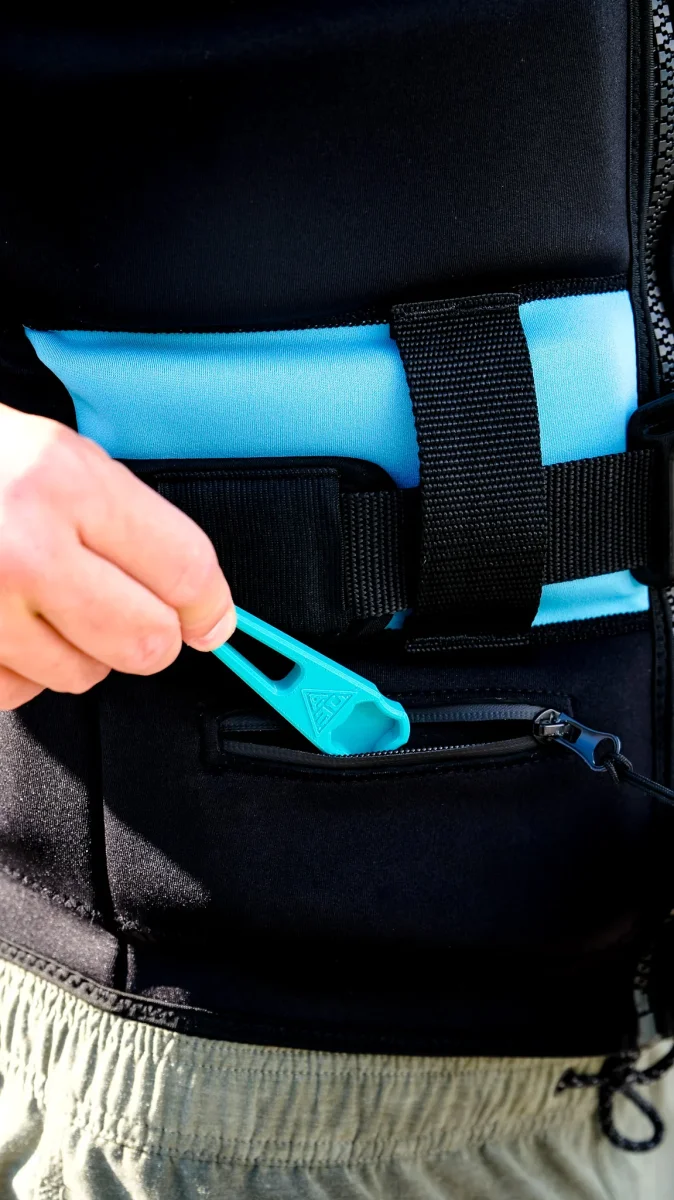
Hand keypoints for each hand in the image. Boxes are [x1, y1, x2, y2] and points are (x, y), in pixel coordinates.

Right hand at [0, 403, 234, 709]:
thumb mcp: (57, 457)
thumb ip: (130, 524)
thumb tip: (199, 600)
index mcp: (64, 484)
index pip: (183, 568)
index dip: (210, 605)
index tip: (213, 620)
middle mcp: (23, 548)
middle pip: (145, 640)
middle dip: (149, 632)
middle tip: (126, 607)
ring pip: (83, 674)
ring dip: (78, 648)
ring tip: (44, 598)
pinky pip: (19, 691)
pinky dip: (22, 667)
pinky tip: (7, 620)